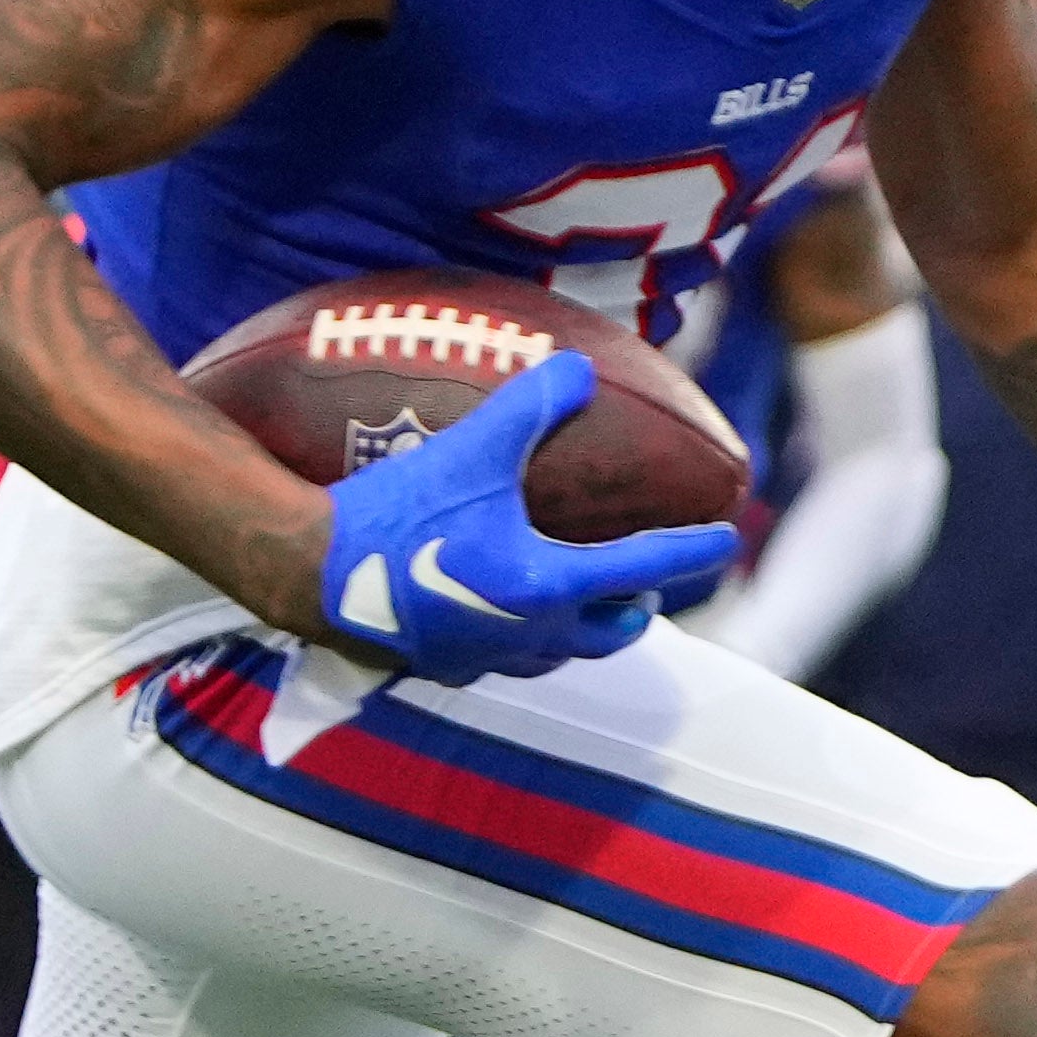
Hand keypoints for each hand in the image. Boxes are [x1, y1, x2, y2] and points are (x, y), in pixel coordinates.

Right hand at [308, 351, 737, 683]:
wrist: (312, 572)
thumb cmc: (398, 510)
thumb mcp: (473, 448)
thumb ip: (534, 406)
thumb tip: (580, 368)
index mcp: (549, 583)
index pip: (645, 568)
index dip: (690, 551)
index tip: (724, 541)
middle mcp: (530, 632)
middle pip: (612, 632)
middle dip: (636, 609)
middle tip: (646, 585)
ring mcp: (487, 658)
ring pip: (560, 652)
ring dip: (583, 629)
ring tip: (582, 601)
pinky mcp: (444, 668)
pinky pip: (503, 659)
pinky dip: (523, 637)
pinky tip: (502, 614)